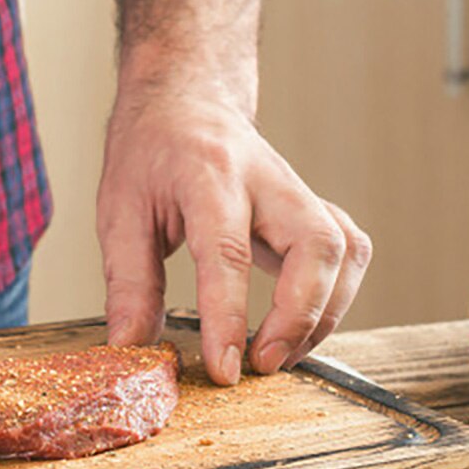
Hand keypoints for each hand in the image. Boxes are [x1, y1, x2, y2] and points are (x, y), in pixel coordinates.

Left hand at [97, 74, 371, 384]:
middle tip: (264, 362)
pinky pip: (349, 250)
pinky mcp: (313, 205)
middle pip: (315, 243)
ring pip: (345, 248)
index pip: (228, 250)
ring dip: (326, 312)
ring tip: (282, 352)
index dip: (229, 316)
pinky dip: (337, 295)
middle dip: (301, 314)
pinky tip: (302, 321)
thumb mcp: (120, 210)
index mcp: (207, 174)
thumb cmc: (152, 150)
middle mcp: (264, 178)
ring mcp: (296, 190)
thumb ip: (129, 281)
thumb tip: (131, 347)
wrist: (186, 100)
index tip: (224, 368)